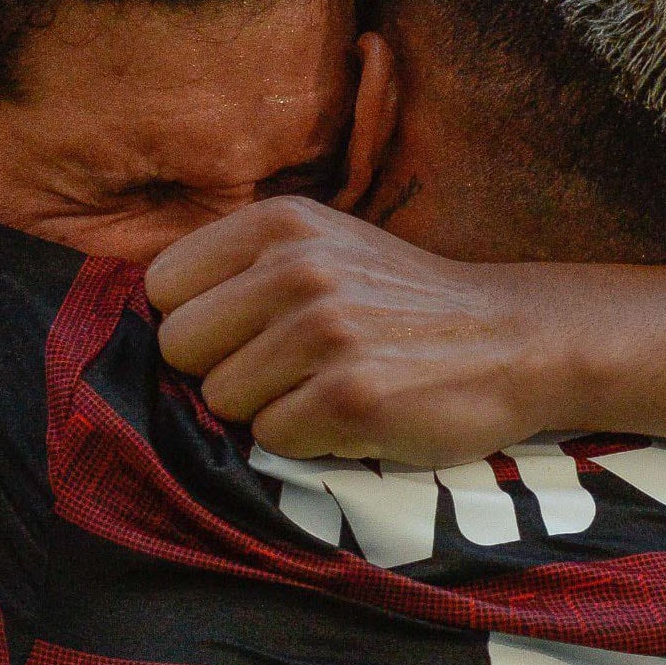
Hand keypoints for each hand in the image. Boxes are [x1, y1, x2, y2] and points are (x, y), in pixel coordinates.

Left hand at [149, 198, 570, 465]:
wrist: (517, 339)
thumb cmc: (403, 303)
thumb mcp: (323, 246)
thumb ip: (243, 267)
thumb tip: (149, 319)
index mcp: (280, 222)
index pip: (163, 286)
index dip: (197, 322)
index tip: (245, 334)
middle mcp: (297, 268)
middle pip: (179, 348)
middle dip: (223, 370)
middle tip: (288, 370)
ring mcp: (324, 333)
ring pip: (221, 400)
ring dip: (268, 409)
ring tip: (327, 388)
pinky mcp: (351, 397)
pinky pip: (271, 439)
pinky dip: (305, 441)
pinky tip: (352, 416)